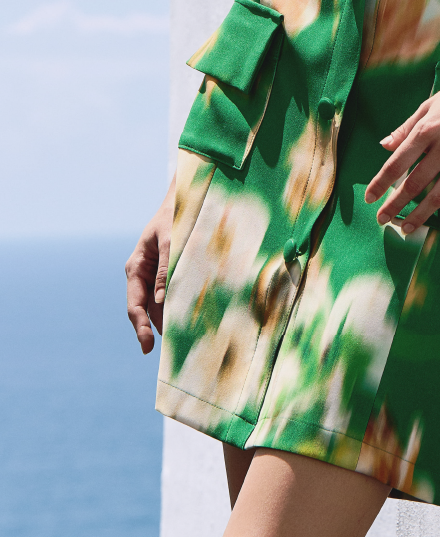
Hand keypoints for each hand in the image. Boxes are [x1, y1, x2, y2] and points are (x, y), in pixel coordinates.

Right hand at [126, 183, 173, 353]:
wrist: (184, 198)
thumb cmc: (174, 216)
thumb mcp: (171, 239)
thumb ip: (166, 269)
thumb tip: (162, 301)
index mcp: (136, 267)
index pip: (135, 305)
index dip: (140, 328)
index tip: (147, 347)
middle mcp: (143, 275)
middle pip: (146, 311)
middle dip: (156, 330)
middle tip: (171, 353)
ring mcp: (155, 276)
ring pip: (159, 306)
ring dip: (169, 320)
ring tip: (184, 341)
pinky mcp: (169, 275)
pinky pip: (171, 295)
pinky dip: (178, 307)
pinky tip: (191, 319)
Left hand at [365, 63, 439, 233]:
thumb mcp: (432, 103)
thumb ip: (407, 127)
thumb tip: (385, 145)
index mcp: (427, 128)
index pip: (397, 162)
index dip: (381, 183)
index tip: (370, 198)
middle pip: (415, 183)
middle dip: (395, 204)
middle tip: (383, 219)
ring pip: (439, 195)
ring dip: (420, 215)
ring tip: (407, 228)